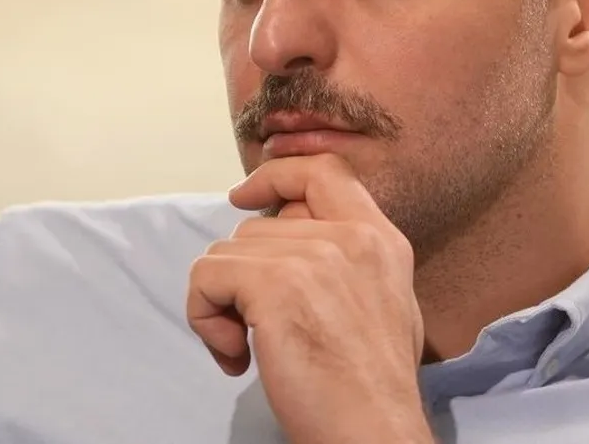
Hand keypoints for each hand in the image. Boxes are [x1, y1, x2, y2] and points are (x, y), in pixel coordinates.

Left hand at [187, 153, 431, 443]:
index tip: (244, 198)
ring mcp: (315, 257)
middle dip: (242, 276)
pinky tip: (236, 357)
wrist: (374, 433)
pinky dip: (204, 317)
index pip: (324, 171)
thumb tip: (296, 237)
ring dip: (223, 304)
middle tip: (252, 328)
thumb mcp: (384, 302)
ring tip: (248, 349)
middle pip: (259, 226)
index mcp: (381, 239)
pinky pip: (207, 275)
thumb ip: (348, 260)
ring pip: (228, 252)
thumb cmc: (373, 388)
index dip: (277, 176)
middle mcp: (353, 237)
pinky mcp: (277, 285)